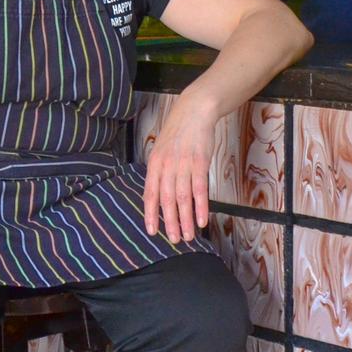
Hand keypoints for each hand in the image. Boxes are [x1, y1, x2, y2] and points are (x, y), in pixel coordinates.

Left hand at [143, 88, 224, 242]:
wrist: (194, 112)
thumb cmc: (178, 133)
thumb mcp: (162, 150)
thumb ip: (160, 171)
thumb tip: (159, 195)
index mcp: (154, 164)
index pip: (150, 193)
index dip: (150, 214)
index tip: (152, 231)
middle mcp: (166, 166)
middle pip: (166, 200)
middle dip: (170, 222)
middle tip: (174, 240)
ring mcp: (183, 164)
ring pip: (183, 198)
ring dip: (185, 219)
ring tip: (188, 235)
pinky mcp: (199, 162)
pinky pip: (199, 189)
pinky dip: (200, 207)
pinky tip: (201, 220)